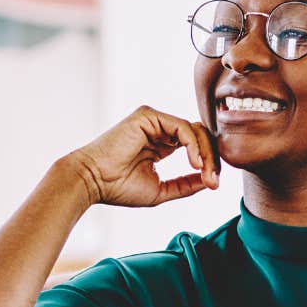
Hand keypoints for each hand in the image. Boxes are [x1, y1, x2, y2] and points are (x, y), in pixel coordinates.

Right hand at [61, 105, 219, 208]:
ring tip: (205, 173)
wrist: (92, 182)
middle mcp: (159, 130)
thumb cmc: (118, 188)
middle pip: (199, 136)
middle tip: (213, 180)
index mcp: (161, 145)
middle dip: (211, 158)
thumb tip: (211, 181)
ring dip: (205, 153)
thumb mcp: (161, 190)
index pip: (195, 147)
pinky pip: (182, 127)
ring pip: (194, 130)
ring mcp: (154, 121)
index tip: (213, 184)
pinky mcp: (148, 116)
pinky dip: (193, 145)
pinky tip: (194, 163)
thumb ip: (186, 184)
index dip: (208, 164)